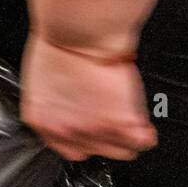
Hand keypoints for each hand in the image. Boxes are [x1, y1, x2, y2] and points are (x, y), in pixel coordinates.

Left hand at [20, 32, 157, 160]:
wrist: (79, 34)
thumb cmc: (59, 46)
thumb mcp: (43, 84)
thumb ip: (58, 107)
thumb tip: (71, 110)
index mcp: (42, 122)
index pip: (70, 150)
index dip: (84, 138)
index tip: (91, 126)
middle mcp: (67, 132)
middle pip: (97, 152)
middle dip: (106, 137)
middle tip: (108, 114)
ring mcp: (95, 131)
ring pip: (123, 151)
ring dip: (127, 134)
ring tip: (123, 110)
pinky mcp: (121, 124)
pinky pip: (143, 141)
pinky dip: (145, 131)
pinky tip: (138, 116)